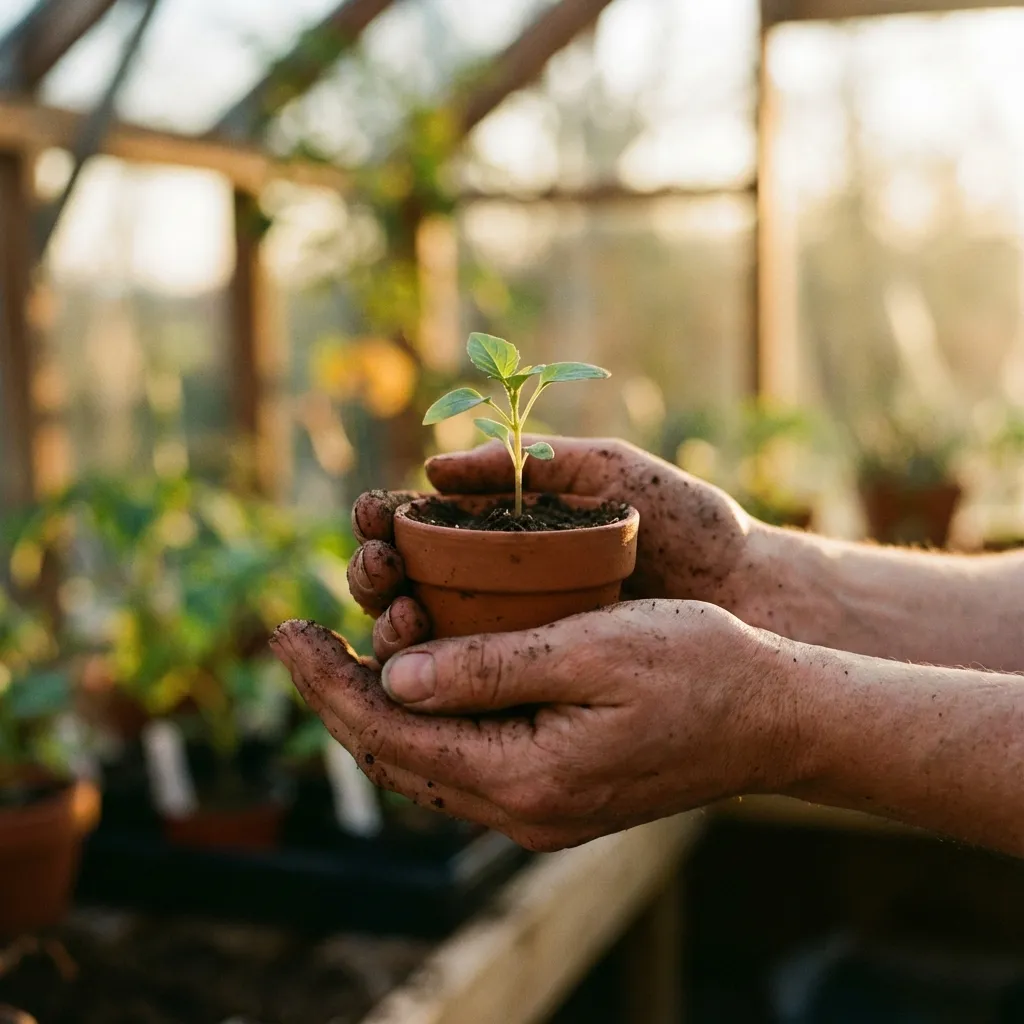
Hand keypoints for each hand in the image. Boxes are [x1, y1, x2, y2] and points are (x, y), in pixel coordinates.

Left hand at [270, 601, 801, 850]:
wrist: (773, 718)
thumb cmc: (698, 666)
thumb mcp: (594, 648)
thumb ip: (491, 667)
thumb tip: (395, 677)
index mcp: (525, 777)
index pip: (390, 736)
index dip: (328, 683)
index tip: (283, 631)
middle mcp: (522, 809)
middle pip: (396, 755)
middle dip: (338, 693)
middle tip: (295, 636)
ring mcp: (539, 809)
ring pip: (426, 761)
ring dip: (377, 705)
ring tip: (338, 649)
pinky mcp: (556, 792)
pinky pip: (464, 760)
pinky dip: (424, 718)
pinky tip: (411, 678)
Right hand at [347, 438, 759, 662]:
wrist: (756, 595)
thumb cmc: (689, 524)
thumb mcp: (611, 475)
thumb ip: (533, 464)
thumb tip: (435, 469)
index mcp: (510, 536)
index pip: (423, 534)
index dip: (385, 527)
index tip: (370, 518)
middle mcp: (502, 592)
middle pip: (410, 590)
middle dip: (378, 577)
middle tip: (377, 567)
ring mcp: (521, 644)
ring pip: (429, 646)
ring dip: (395, 632)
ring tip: (399, 614)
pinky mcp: (543, 688)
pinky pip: (472, 692)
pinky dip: (434, 683)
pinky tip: (416, 675)